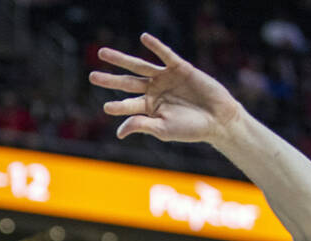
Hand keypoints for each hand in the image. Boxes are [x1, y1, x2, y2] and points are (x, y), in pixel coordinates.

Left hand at [89, 32, 242, 143]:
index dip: (118, 106)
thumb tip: (119, 132)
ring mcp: (165, 78)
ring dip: (122, 60)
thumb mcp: (163, 129)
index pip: (128, 105)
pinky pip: (165, 55)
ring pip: (139, 66)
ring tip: (103, 53)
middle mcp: (154, 91)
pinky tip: (144, 38)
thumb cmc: (191, 129)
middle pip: (127, 83)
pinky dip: (155, 46)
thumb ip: (141, 126)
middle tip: (91, 76)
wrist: (218, 119)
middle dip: (110, 79)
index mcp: (149, 108)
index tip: (106, 107)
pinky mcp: (180, 68)